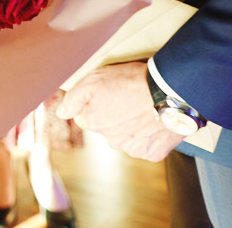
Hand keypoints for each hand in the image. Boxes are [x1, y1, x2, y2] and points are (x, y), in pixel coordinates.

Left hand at [53, 62, 186, 161]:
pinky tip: (154, 122)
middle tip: (127, 100)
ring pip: (125, 138)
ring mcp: (132, 148)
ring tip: (143, 109)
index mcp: (94, 122)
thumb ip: (74, 98)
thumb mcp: (95, 79)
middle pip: (106, 129)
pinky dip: (148, 136)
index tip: (107, 96)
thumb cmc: (133, 80)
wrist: (170, 92)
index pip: (85, 117)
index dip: (95, 104)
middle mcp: (110, 140)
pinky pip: (145, 146)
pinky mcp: (151, 153)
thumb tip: (61, 113)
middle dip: (113, 117)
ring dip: (130, 127)